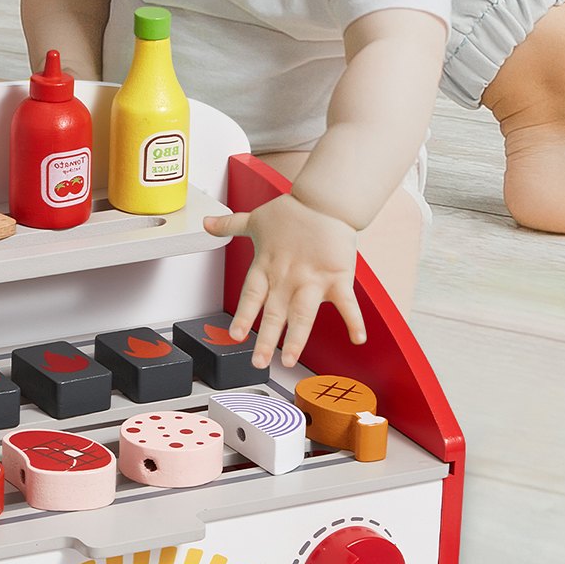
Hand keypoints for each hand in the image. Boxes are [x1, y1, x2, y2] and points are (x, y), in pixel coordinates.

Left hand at [203, 193, 366, 368]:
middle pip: (275, 313)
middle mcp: (287, 277)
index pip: (251, 296)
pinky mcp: (338, 277)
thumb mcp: (255, 220)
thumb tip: (206, 222)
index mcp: (267, 267)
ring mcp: (313, 279)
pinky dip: (354, 320)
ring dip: (296, 338)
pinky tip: (358, 339)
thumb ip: (230, 225)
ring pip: (303, 314)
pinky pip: (347, 303)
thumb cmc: (291, 212)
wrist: (324, 201)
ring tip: (289, 359)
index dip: (243, 316)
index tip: (235, 336)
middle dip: (266, 339)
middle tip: (259, 363)